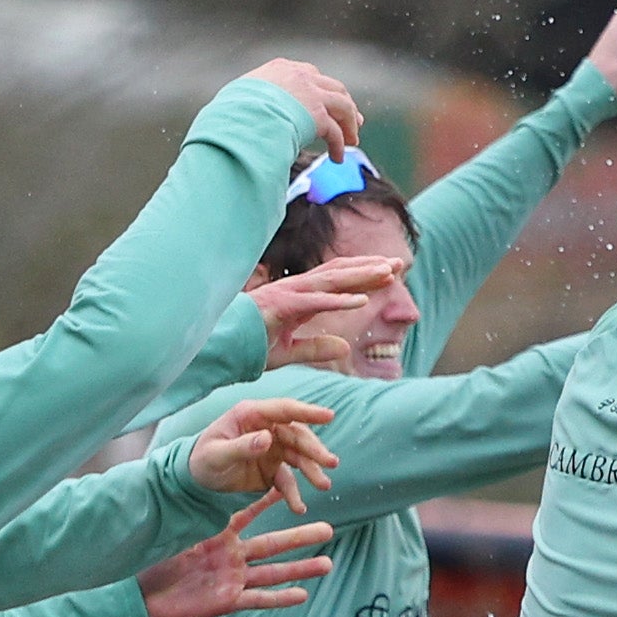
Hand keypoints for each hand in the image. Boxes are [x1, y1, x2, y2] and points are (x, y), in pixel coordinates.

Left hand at [138, 501, 336, 616]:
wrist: (144, 599)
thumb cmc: (154, 566)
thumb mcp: (177, 538)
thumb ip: (197, 519)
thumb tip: (203, 491)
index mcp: (219, 537)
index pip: (249, 514)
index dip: (268, 500)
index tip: (289, 485)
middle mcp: (232, 557)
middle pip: (273, 545)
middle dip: (301, 538)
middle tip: (329, 529)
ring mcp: (233, 579)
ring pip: (274, 573)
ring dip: (300, 569)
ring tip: (327, 564)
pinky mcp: (228, 601)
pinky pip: (258, 599)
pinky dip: (280, 598)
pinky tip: (303, 595)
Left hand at [183, 393, 339, 509]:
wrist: (196, 481)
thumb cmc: (202, 460)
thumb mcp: (217, 455)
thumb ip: (242, 447)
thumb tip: (268, 439)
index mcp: (251, 415)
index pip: (284, 410)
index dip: (308, 412)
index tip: (329, 416)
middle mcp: (266, 429)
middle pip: (297, 435)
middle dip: (315, 450)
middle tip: (331, 463)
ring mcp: (272, 449)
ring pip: (299, 457)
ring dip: (312, 470)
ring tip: (323, 486)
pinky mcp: (272, 469)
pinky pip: (288, 480)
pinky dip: (294, 493)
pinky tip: (298, 507)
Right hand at [245, 59, 363, 152]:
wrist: (239, 114)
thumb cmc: (231, 110)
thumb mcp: (240, 95)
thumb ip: (253, 99)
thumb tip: (246, 114)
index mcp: (280, 69)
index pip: (309, 74)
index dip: (321, 90)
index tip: (328, 101)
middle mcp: (301, 77)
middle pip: (333, 87)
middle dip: (345, 104)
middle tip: (353, 120)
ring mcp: (312, 94)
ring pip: (343, 106)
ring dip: (349, 124)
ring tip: (352, 141)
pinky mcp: (318, 115)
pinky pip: (335, 132)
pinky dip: (339, 145)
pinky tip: (337, 158)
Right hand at [251, 253, 408, 368]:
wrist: (217, 348)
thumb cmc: (248, 346)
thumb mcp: (289, 352)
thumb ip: (316, 349)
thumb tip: (344, 348)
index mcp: (299, 297)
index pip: (337, 281)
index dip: (364, 275)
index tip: (390, 272)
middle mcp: (296, 290)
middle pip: (339, 274)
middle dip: (369, 268)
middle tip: (399, 264)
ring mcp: (288, 295)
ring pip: (331, 281)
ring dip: (361, 276)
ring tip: (387, 274)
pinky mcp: (280, 306)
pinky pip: (315, 302)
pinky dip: (338, 300)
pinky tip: (361, 300)